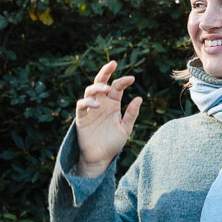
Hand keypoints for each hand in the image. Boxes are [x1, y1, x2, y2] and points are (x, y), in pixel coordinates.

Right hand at [73, 61, 141, 176]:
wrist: (101, 158)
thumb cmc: (113, 143)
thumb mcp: (126, 128)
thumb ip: (132, 114)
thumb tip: (139, 98)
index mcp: (113, 103)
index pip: (117, 86)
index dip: (123, 81)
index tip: (132, 79)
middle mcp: (101, 103)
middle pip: (101, 82)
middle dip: (105, 71)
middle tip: (113, 63)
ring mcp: (90, 109)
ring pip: (90, 90)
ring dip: (98, 87)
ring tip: (107, 89)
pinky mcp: (82, 118)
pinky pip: (81, 106)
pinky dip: (88, 102)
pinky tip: (97, 105)